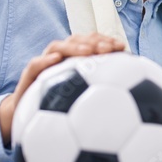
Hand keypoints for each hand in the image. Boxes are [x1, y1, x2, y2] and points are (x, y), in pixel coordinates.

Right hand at [0, 33, 125, 146]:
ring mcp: (43, 66)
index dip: (105, 41)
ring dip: (73, 46)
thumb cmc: (60, 112)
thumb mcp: (83, 104)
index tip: (122, 47)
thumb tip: (133, 94)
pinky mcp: (28, 77)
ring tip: (87, 51)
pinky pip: (35, 65)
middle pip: (76, 41)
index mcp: (74, 62)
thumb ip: (103, 94)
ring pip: (56, 47)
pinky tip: (56, 60)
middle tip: (109, 48)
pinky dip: (45, 61)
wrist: (29, 121)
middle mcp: (59, 59)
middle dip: (93, 41)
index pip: (91, 43)